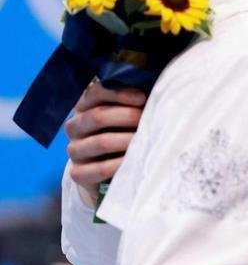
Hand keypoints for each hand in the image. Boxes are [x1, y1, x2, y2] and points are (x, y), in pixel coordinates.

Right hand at [64, 81, 147, 206]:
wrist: (106, 170)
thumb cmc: (123, 133)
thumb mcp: (126, 114)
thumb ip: (134, 102)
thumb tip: (157, 91)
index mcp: (85, 106)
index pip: (96, 92)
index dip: (119, 94)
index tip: (142, 98)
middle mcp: (75, 126)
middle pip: (98, 116)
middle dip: (127, 117)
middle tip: (146, 120)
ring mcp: (75, 150)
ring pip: (101, 142)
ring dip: (127, 141)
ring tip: (146, 141)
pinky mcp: (78, 173)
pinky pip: (99, 169)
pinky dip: (120, 165)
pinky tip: (135, 162)